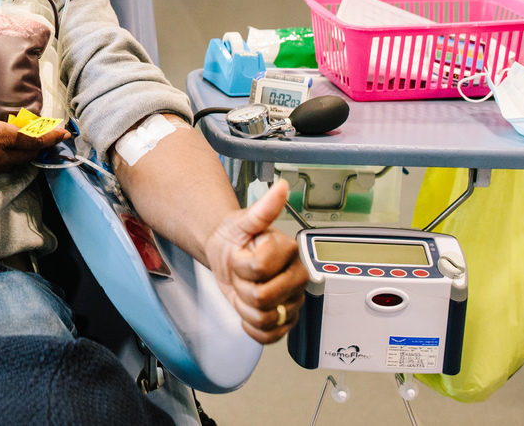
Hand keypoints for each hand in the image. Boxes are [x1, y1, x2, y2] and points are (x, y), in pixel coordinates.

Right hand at [0, 66, 69, 199]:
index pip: (32, 138)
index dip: (50, 136)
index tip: (63, 132)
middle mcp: (0, 154)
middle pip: (30, 152)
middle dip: (42, 144)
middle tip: (49, 134)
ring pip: (19, 161)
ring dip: (28, 152)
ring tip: (31, 141)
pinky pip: (6, 166)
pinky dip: (13, 158)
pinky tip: (5, 151)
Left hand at [204, 180, 307, 343]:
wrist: (227, 253)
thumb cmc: (236, 236)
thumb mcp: (244, 220)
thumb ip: (264, 208)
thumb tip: (281, 188)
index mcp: (289, 252)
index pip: (258, 269)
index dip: (240, 264)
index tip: (241, 254)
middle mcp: (296, 277)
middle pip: (262, 297)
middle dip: (242, 285)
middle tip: (242, 273)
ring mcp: (293, 300)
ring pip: (264, 318)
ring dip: (245, 305)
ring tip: (246, 287)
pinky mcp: (286, 320)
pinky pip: (269, 335)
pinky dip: (252, 326)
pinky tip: (248, 308)